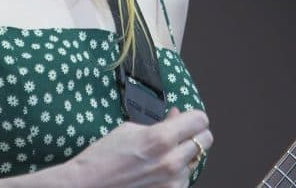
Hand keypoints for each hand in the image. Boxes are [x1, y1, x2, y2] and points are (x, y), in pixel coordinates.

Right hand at [63, 107, 212, 187]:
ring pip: (196, 161)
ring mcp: (173, 182)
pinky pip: (185, 179)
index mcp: (161, 138)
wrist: (89, 186)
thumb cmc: (103, 157)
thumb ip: (160, 123)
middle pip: (206, 139)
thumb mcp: (129, 129)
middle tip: (180, 134)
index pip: (200, 120)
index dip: (193, 116)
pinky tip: (158, 170)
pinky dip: (177, 173)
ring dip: (184, 156)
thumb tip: (177, 115)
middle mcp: (172, 161)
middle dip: (194, 134)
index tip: (187, 118)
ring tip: (162, 156)